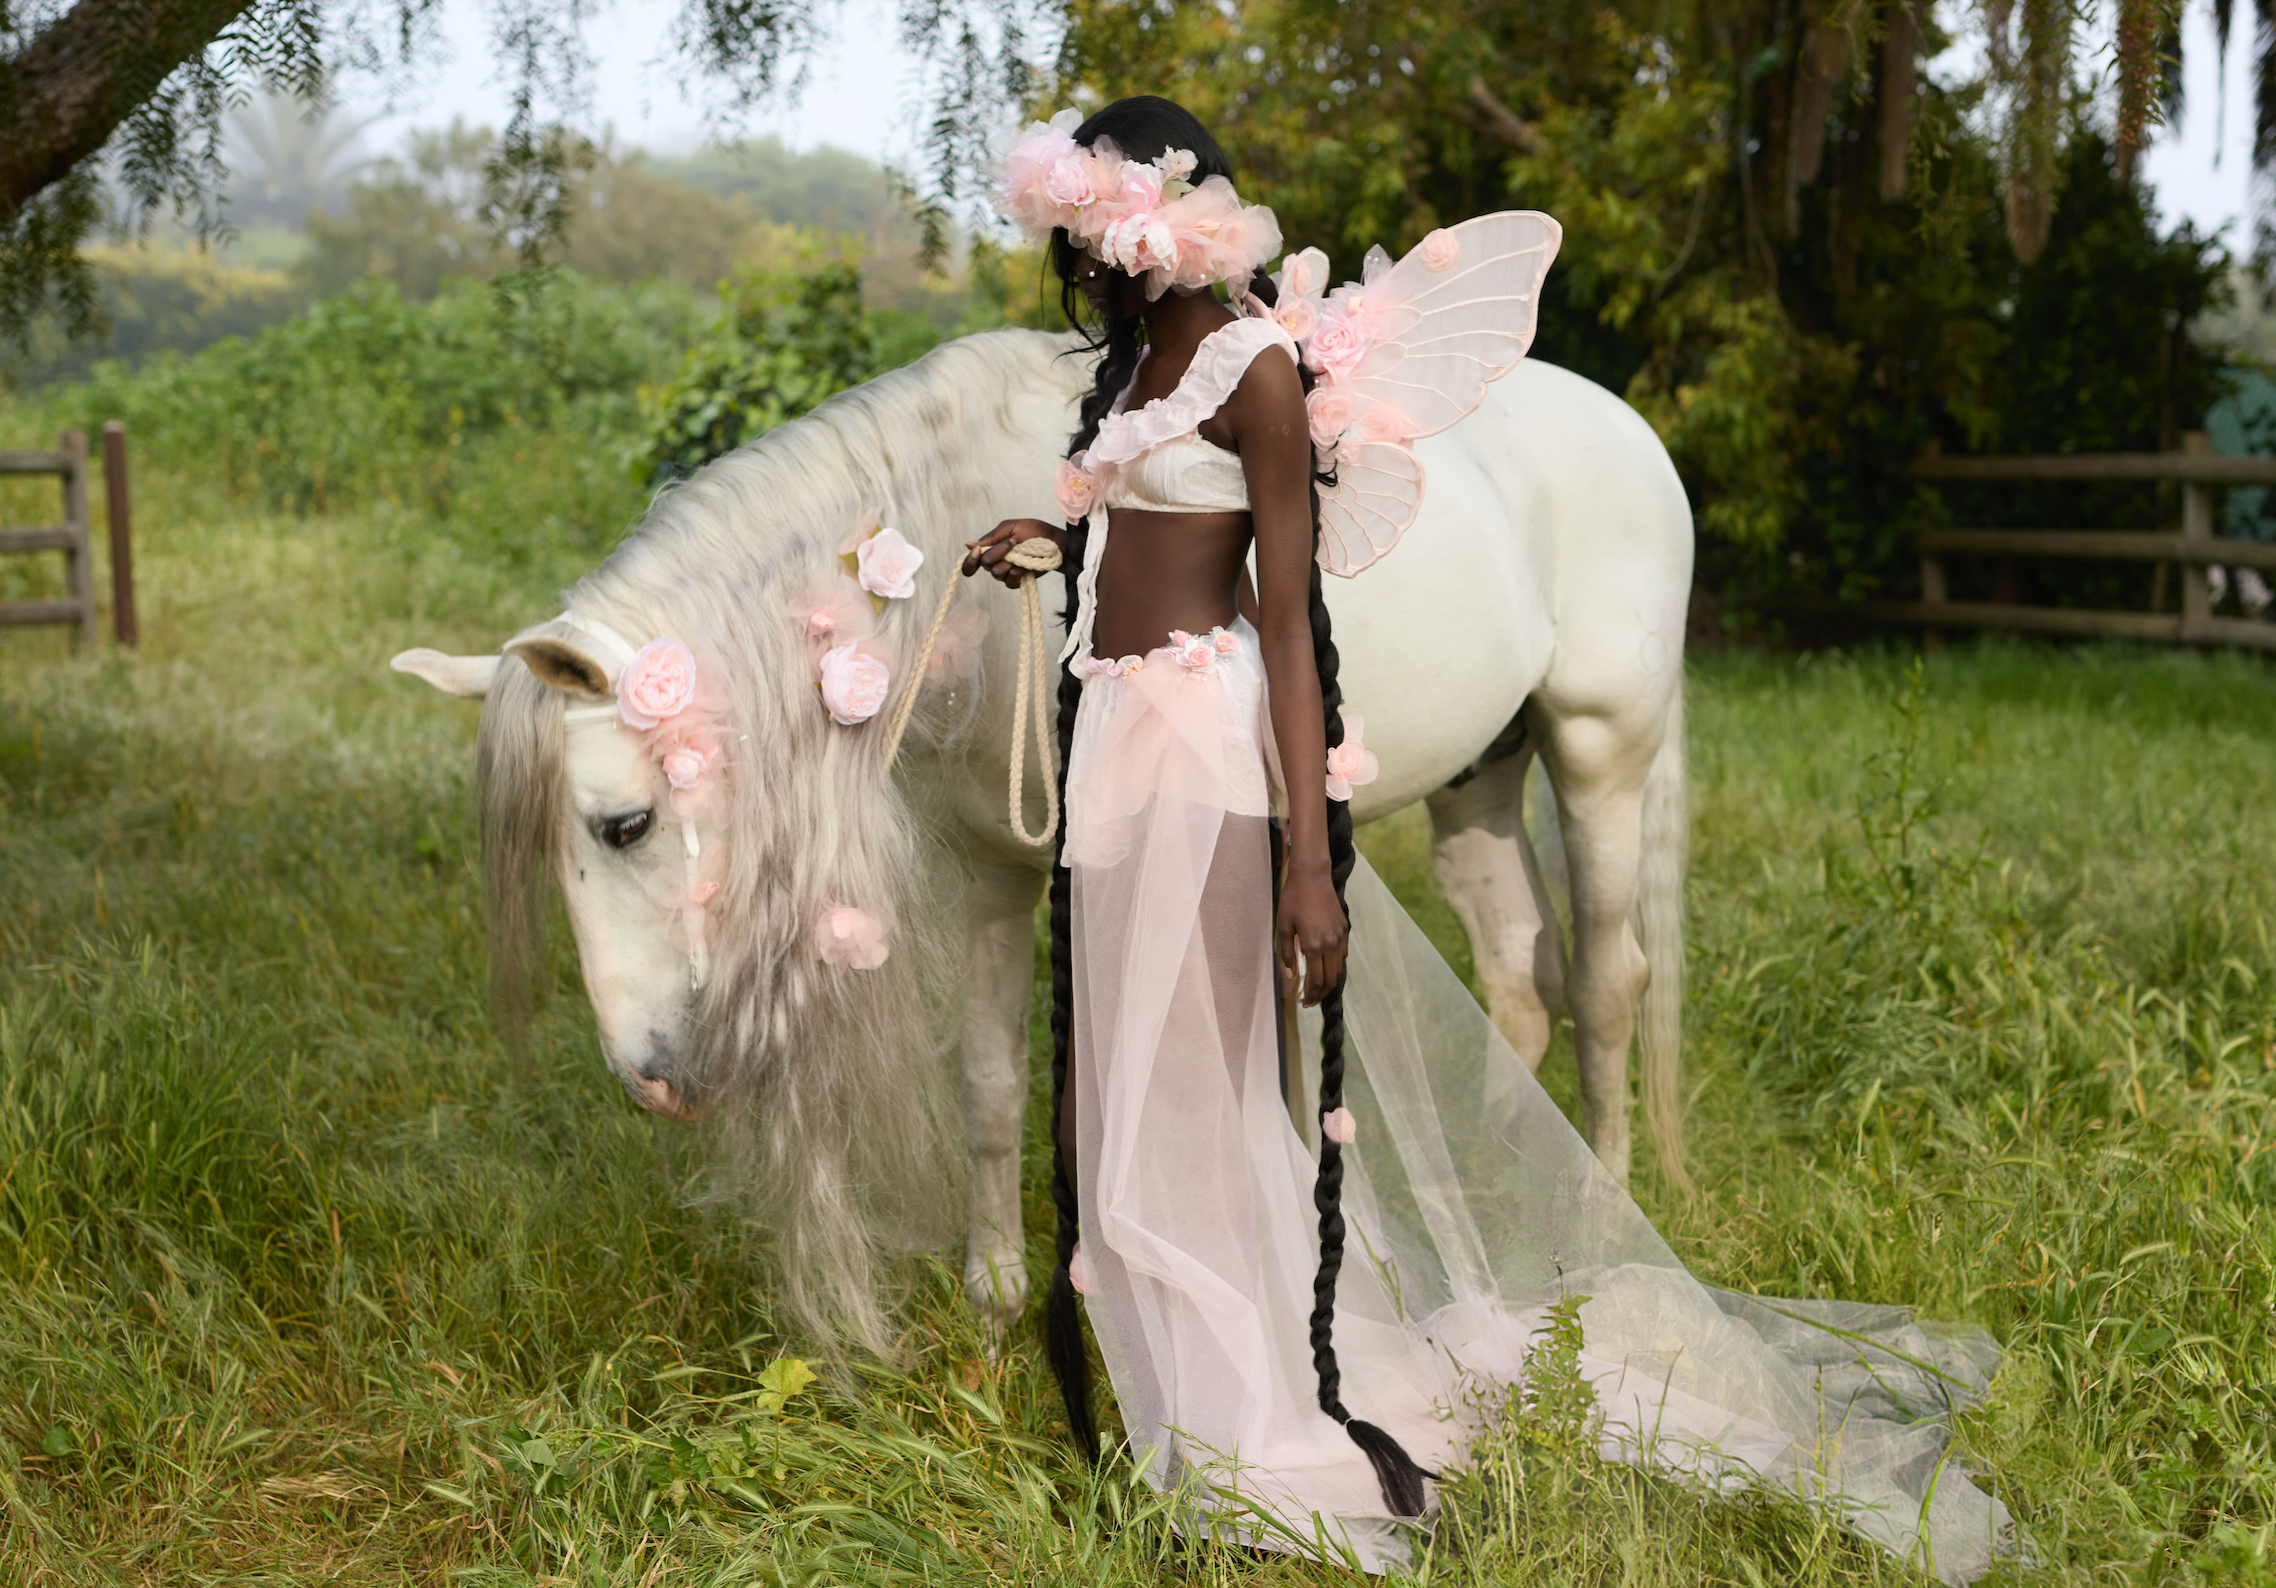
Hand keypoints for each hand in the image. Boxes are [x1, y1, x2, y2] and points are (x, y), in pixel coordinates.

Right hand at [962, 518, 1064, 588]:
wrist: (1055, 542)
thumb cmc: (1034, 531)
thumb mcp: (1010, 528)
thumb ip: (991, 537)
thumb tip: (968, 545)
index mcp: (990, 548)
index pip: (971, 562)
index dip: (970, 560)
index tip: (977, 551)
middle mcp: (995, 563)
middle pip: (985, 564)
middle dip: (998, 552)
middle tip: (1013, 543)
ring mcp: (1006, 573)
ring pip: (998, 573)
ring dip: (1011, 561)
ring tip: (1023, 553)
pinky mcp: (1018, 581)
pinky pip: (1011, 581)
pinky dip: (1019, 571)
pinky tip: (1027, 564)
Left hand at [1276, 865, 1348, 1007]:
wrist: (1312, 877)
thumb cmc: (1293, 900)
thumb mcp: (1283, 927)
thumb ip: (1287, 954)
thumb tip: (1291, 977)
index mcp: (1313, 945)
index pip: (1316, 981)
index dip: (1311, 996)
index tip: (1303, 1003)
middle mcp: (1330, 944)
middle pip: (1330, 979)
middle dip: (1320, 994)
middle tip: (1310, 1001)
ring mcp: (1340, 936)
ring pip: (1338, 968)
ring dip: (1329, 981)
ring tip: (1317, 987)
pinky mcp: (1344, 928)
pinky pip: (1342, 954)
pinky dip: (1334, 965)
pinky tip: (1324, 966)